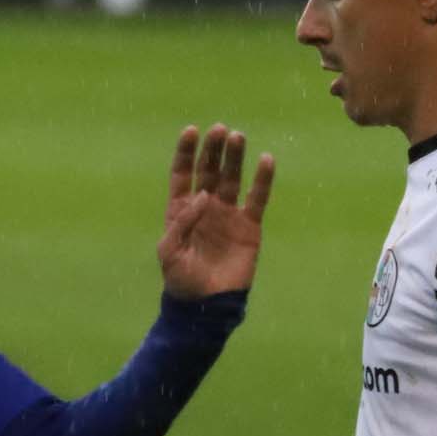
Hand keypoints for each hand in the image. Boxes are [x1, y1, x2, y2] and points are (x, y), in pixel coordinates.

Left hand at [156, 124, 272, 301]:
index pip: (183, 173)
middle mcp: (205, 207)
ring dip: (235, 157)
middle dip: (213, 149)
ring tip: (237, 137)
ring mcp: (228, 214)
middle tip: (220, 130)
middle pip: (209, 170)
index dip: (186, 152)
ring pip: (232, 178)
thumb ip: (183, 220)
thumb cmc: (181, 280)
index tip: (192, 131)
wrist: (207, 305)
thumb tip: (204, 194)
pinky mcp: (249, 226)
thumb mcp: (170, 250)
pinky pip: (257, 198)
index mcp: (181, 209)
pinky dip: (263, 180)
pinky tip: (266, 160)